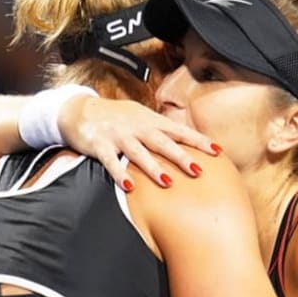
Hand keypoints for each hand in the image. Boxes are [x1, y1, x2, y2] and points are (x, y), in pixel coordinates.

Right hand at [59, 95, 220, 189]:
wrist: (80, 109)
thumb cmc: (116, 117)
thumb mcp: (141, 119)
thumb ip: (162, 132)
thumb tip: (189, 145)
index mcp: (150, 121)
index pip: (179, 131)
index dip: (199, 141)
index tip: (218, 152)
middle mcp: (137, 127)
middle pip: (163, 142)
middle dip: (181, 156)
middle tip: (198, 170)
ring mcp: (119, 136)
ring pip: (139, 152)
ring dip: (153, 168)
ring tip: (168, 182)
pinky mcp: (100, 145)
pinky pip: (111, 162)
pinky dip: (120, 174)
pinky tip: (129, 187)